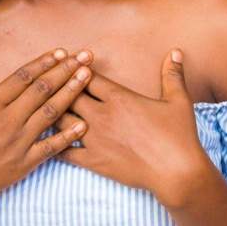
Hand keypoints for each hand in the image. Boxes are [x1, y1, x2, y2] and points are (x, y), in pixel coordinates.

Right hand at [0, 49, 91, 216]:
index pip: (23, 77)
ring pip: (51, 112)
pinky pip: (50, 147)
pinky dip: (68, 135)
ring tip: (87, 77)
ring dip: (71, 93)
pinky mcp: (23, 163)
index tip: (61, 52)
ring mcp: (17, 142)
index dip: (44, 62)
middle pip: (42, 89)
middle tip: (85, 56)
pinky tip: (83, 124)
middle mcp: (7, 120)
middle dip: (66, 70)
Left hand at [57, 50, 212, 206]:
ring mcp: (95, 139)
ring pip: (61, 120)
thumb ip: (172, 74)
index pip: (87, 76)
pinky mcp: (93, 161)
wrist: (176, 173)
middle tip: (53, 86)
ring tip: (47, 109)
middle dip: (61, 89)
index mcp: (119, 97)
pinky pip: (64, 151)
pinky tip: (50, 140)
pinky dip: (55, 144)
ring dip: (55, 113)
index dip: (77, 70)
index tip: (72, 67)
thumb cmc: (179, 135)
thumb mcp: (178, 101)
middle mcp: (102, 115)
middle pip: (68, 95)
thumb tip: (175, 52)